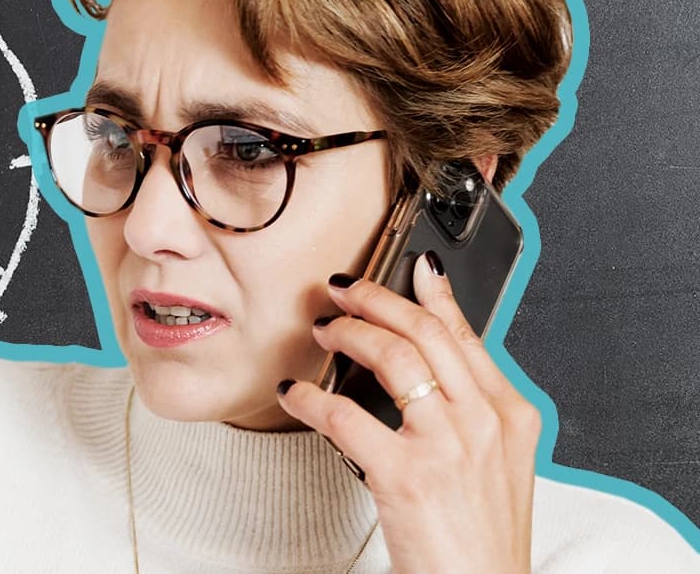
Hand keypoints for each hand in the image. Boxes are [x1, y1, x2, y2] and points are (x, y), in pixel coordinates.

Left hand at [277, 252, 541, 573]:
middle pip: (425, 332)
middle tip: (344, 290)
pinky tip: (296, 394)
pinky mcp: (405, 476)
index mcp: (509, 416)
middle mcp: (481, 422)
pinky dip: (310, 398)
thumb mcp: (497, 464)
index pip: (466, 335)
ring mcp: (445, 446)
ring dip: (347, 333)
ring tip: (323, 331)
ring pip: (390, 357)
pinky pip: (344, 416)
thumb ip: (469, 412)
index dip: (432, 295)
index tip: (412, 268)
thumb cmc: (482, 538)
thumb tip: (427, 369)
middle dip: (376, 300)